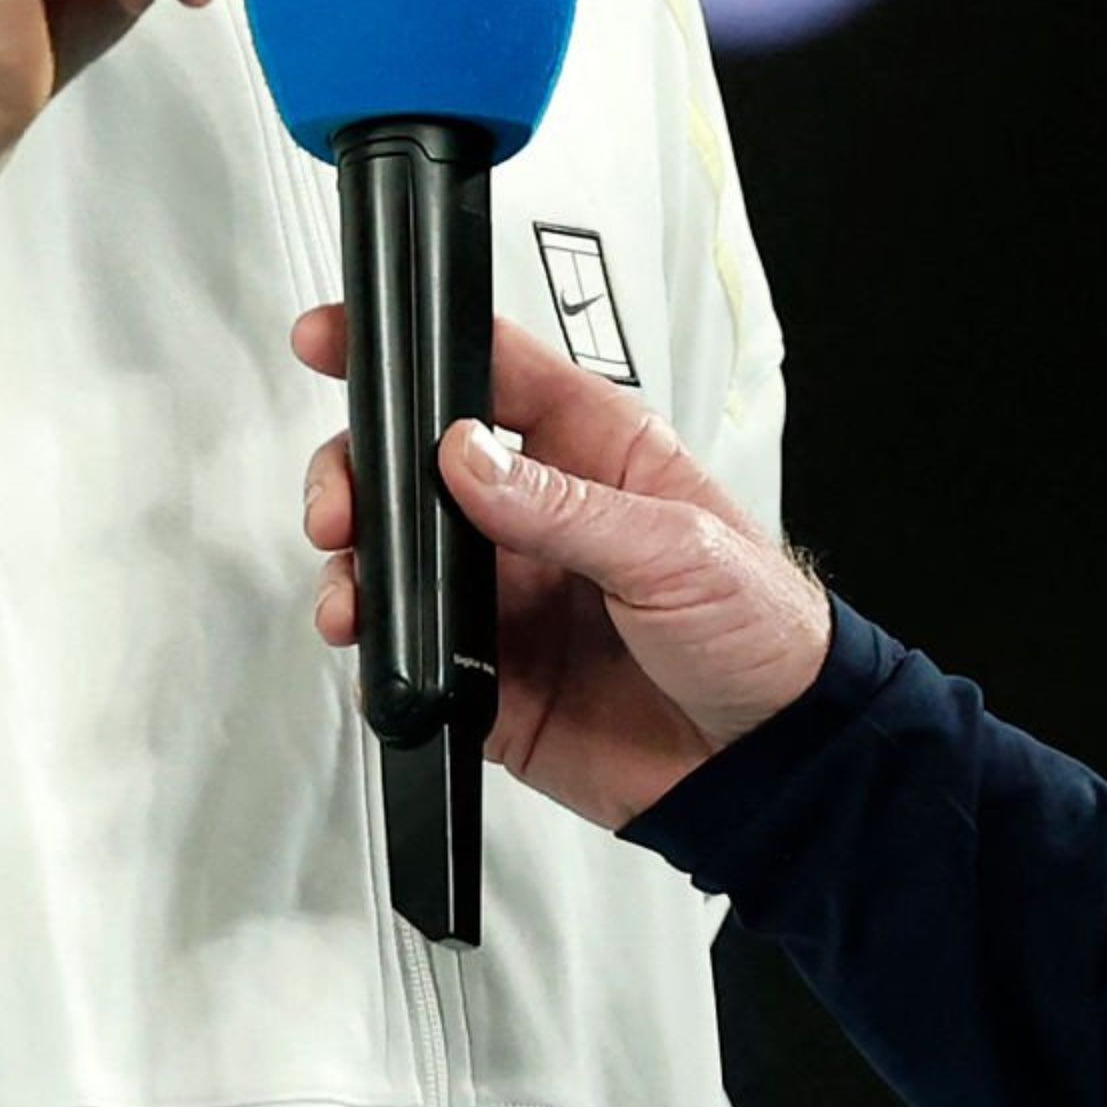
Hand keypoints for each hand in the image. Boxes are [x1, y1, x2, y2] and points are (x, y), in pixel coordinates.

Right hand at [296, 308, 829, 829]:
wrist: (769, 766)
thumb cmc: (759, 632)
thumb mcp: (676, 549)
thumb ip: (566, 506)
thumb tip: (465, 458)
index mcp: (595, 451)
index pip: (491, 370)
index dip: (414, 345)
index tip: (336, 339)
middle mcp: (541, 514)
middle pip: (417, 463)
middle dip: (359, 471)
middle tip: (341, 507)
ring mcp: (510, 594)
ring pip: (399, 558)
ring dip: (357, 566)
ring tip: (352, 592)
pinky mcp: (490, 676)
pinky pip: (410, 654)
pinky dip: (379, 651)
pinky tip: (381, 651)